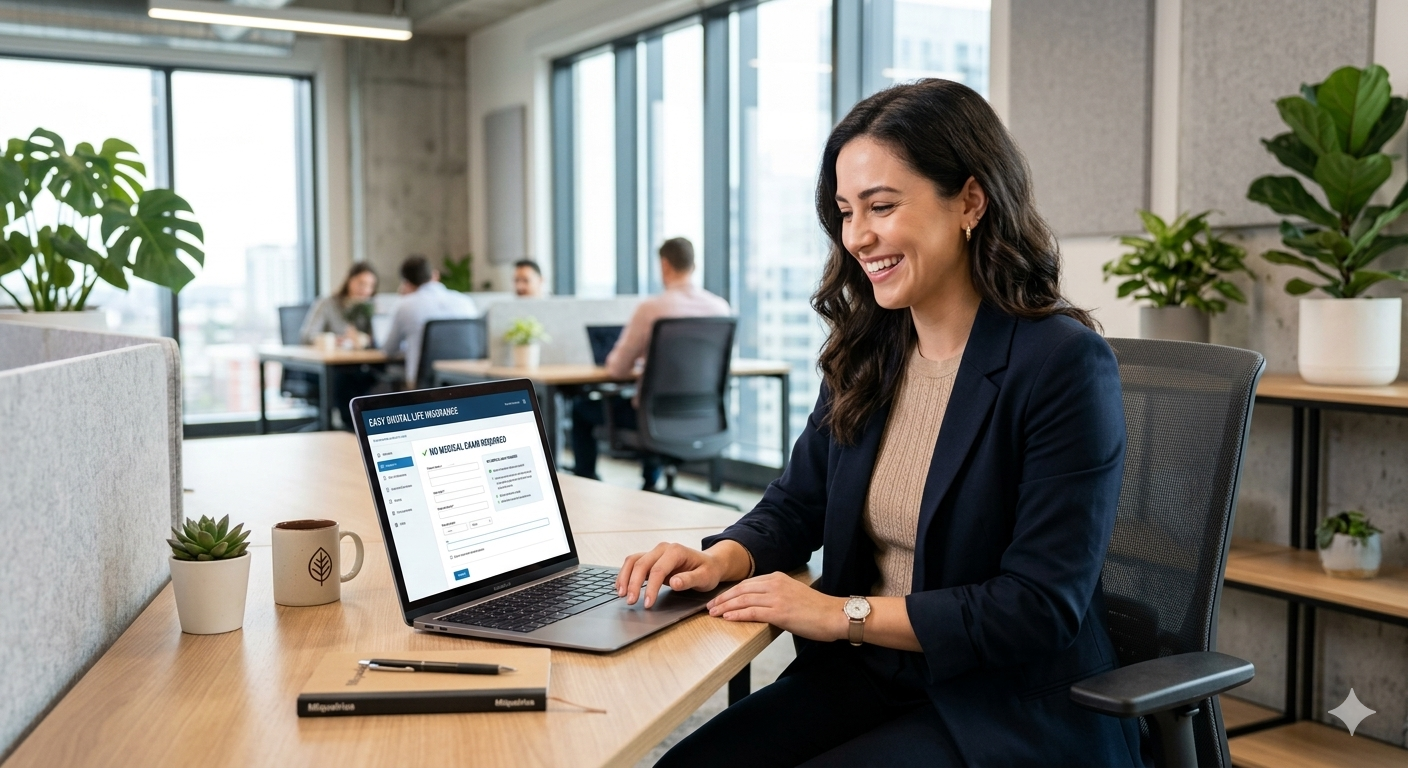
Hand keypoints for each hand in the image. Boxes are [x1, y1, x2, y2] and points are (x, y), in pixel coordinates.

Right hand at [616, 541, 746, 608]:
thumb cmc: (708, 571)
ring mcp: (655, 552)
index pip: (658, 570)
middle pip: (641, 564)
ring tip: (622, 595)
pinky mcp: (651, 559)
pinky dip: (625, 574)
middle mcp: (663, 548)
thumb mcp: (705, 578)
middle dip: (634, 584)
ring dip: (625, 577)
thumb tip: (674, 582)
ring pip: (633, 561)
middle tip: (631, 602)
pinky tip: (622, 587)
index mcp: (676, 551)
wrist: (709, 563)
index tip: (647, 604)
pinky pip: (633, 563)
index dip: (651, 588)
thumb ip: (689, 580)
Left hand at [707, 572, 847, 642]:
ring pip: (743, 600)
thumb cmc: (817, 609)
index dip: (730, 592)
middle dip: (722, 598)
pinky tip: (727, 617)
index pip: (747, 583)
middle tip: (709, 606)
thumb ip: (777, 595)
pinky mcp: (779, 612)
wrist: (835, 615)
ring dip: (725, 607)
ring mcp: (777, 598)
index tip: (719, 599)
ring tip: (713, 613)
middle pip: (741, 590)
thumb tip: (761, 604)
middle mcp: (775, 584)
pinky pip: (752, 612)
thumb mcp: (794, 594)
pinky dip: (737, 614)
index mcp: (778, 578)